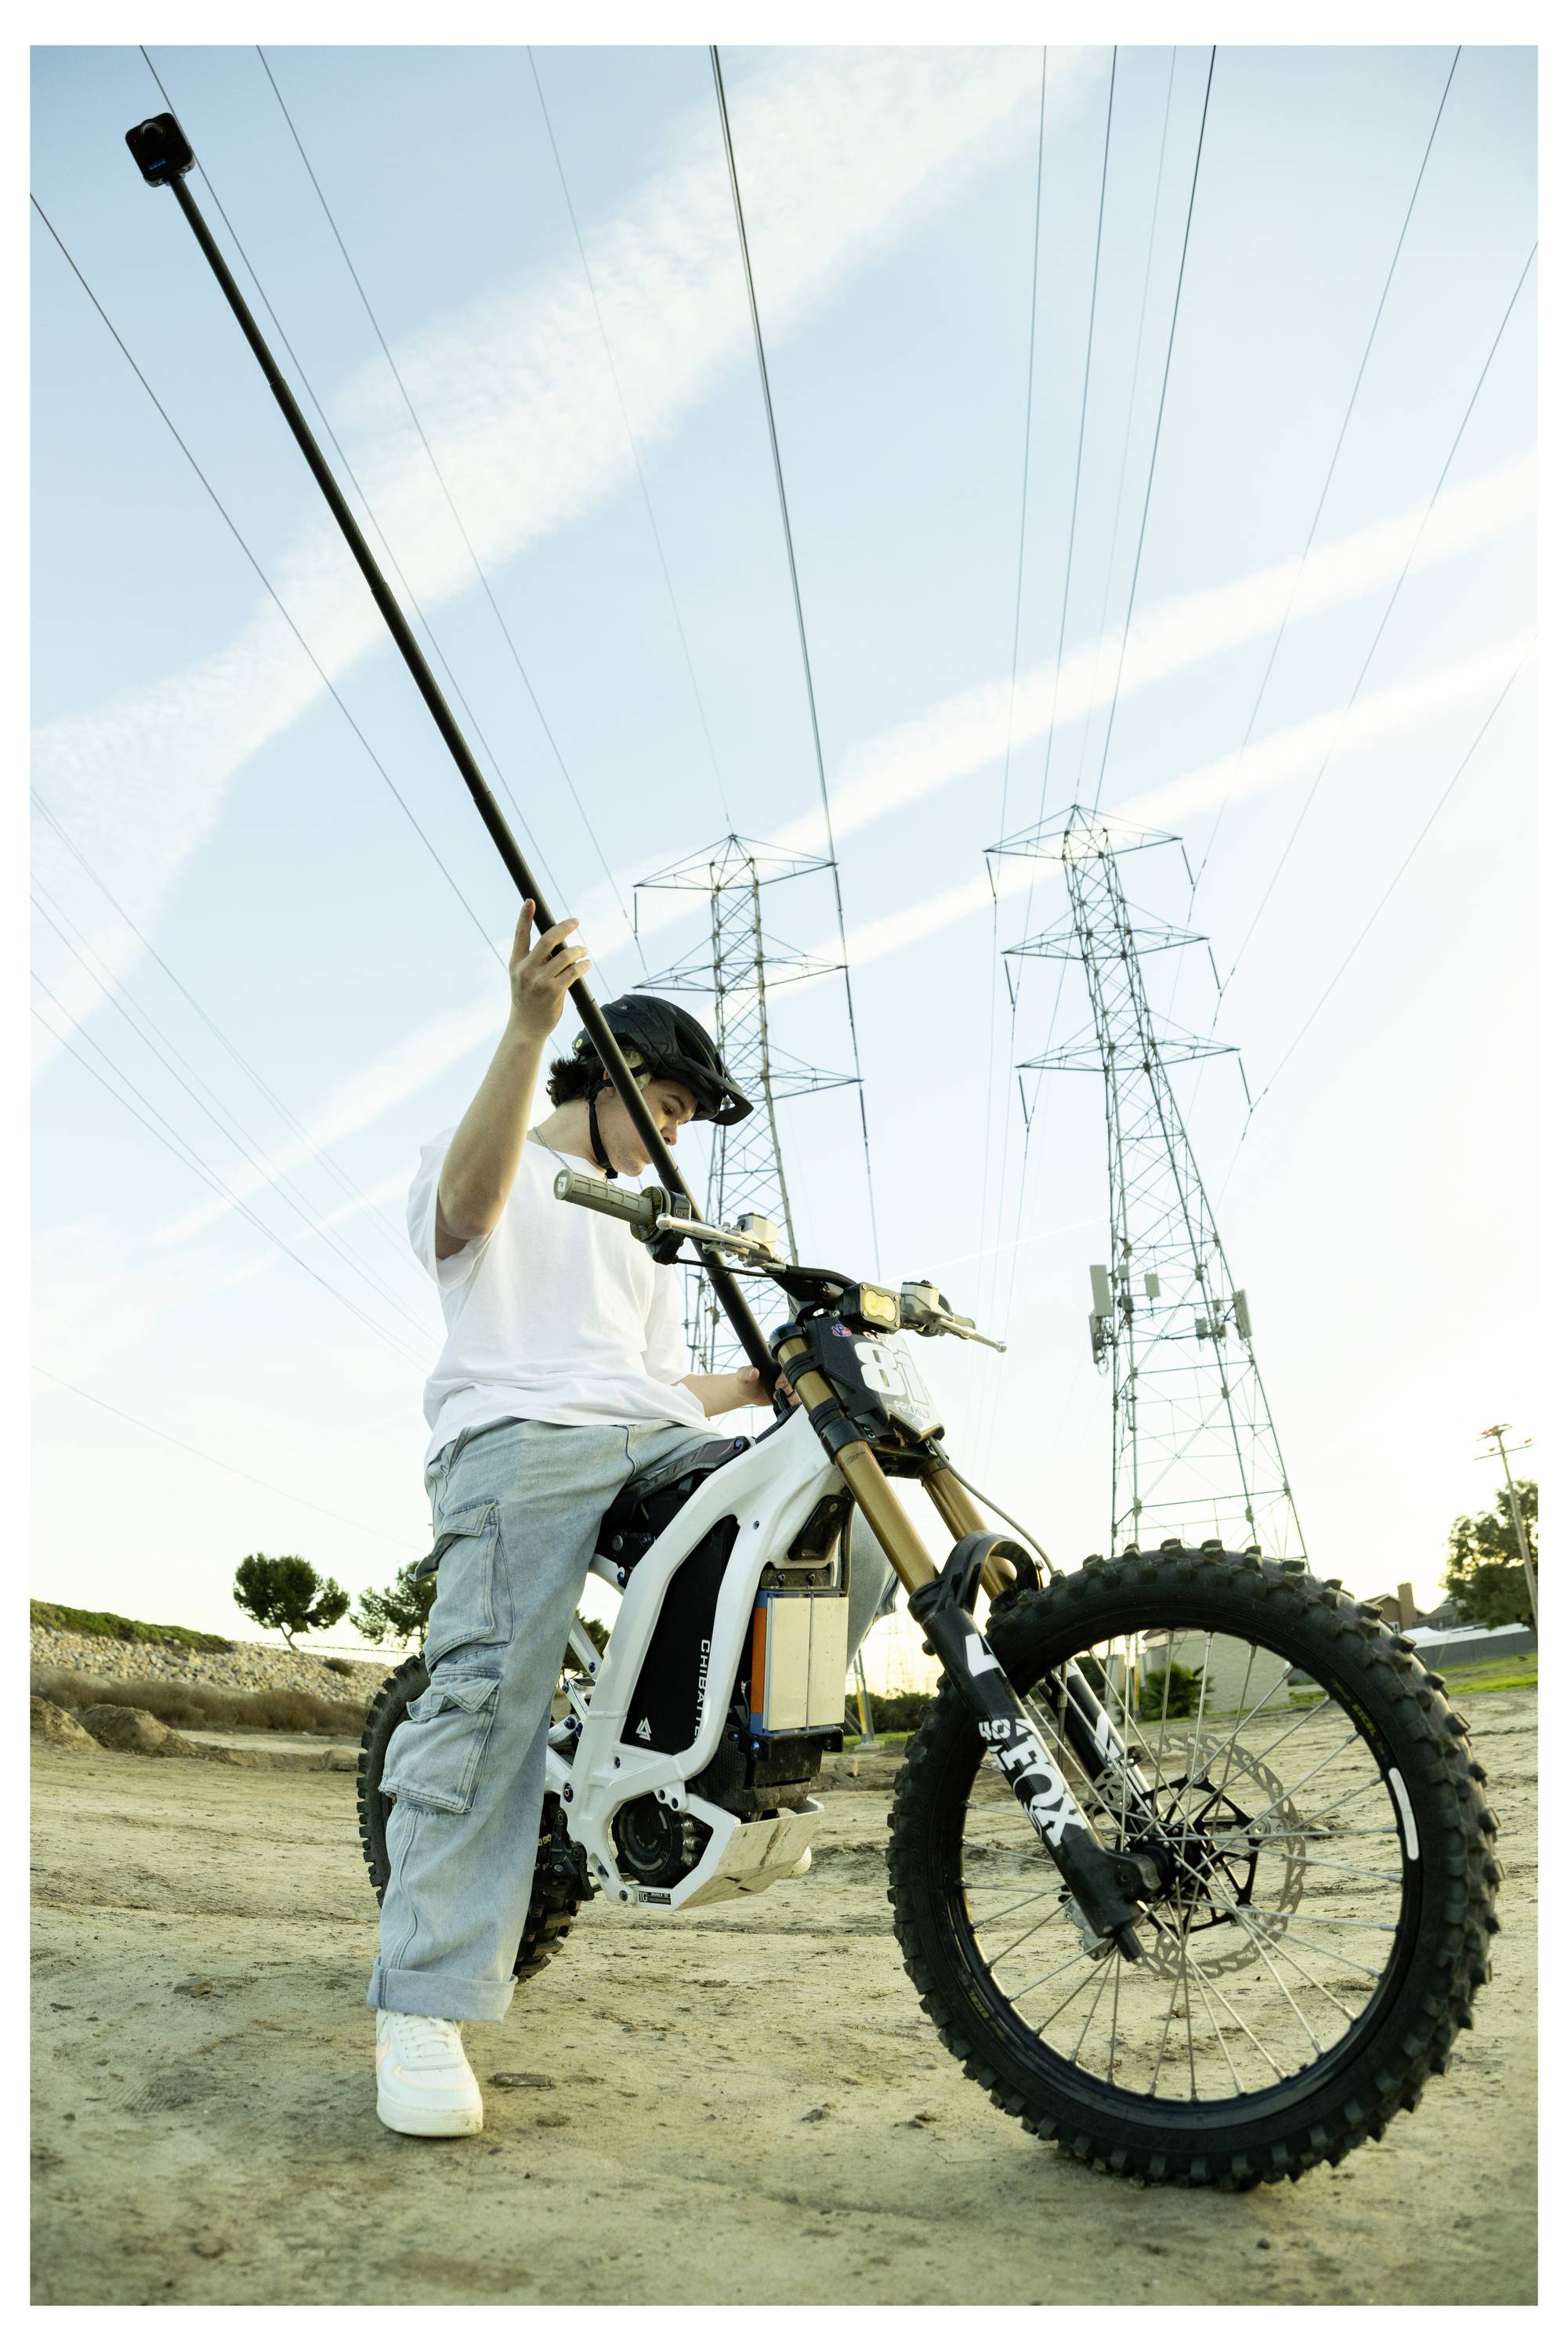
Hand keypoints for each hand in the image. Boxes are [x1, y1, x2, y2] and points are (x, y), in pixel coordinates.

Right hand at [506, 900, 590, 1043]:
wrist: (526, 1028)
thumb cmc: (527, 1000)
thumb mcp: (522, 978)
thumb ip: (535, 960)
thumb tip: (558, 943)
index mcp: (516, 963)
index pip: (520, 935)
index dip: (524, 917)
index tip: (530, 901)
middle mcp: (526, 970)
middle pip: (548, 940)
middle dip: (564, 927)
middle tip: (575, 922)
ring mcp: (539, 981)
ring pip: (566, 955)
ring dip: (579, 950)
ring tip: (584, 951)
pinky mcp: (554, 992)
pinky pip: (574, 972)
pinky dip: (583, 966)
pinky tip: (586, 964)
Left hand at [735, 1366, 795, 1412]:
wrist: (745, 1393)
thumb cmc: (745, 1381)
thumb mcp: (743, 1376)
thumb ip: (747, 1373)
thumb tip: (754, 1371)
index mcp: (775, 1366)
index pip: (787, 1368)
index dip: (785, 1377)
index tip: (777, 1385)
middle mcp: (782, 1375)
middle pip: (795, 1380)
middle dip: (789, 1388)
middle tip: (777, 1393)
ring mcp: (785, 1385)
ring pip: (797, 1390)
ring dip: (793, 1396)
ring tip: (780, 1400)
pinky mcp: (786, 1395)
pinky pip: (795, 1398)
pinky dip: (793, 1402)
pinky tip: (785, 1404)